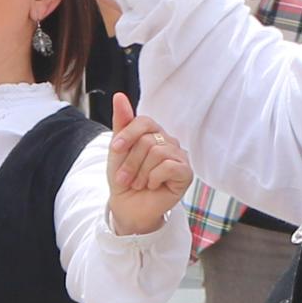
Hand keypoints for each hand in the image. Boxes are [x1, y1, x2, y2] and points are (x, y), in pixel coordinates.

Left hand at [104, 95, 191, 235]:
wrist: (128, 207)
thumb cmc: (124, 179)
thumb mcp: (117, 150)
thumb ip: (121, 123)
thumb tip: (119, 96)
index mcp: (154, 133)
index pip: (144, 121)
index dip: (128, 134)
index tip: (115, 149)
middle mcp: (169, 142)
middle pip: (148, 140)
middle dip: (131, 162)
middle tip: (126, 178)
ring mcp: (180, 157)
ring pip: (157, 153)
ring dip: (141, 172)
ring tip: (139, 183)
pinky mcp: (186, 173)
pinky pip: (170, 166)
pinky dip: (155, 178)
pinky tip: (153, 185)